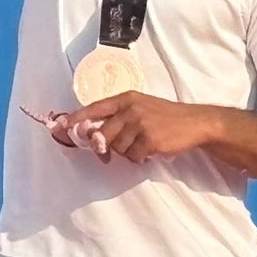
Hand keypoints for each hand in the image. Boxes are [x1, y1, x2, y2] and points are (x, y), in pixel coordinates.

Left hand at [52, 92, 219, 163]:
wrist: (195, 122)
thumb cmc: (165, 116)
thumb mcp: (141, 107)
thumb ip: (119, 117)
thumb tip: (95, 135)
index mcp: (126, 99)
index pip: (95, 108)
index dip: (77, 118)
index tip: (62, 125)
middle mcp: (130, 109)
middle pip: (102, 134)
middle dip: (104, 146)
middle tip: (108, 153)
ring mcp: (140, 124)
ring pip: (118, 147)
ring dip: (128, 151)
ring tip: (143, 144)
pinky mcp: (149, 139)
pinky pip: (133, 156)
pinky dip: (140, 157)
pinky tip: (151, 150)